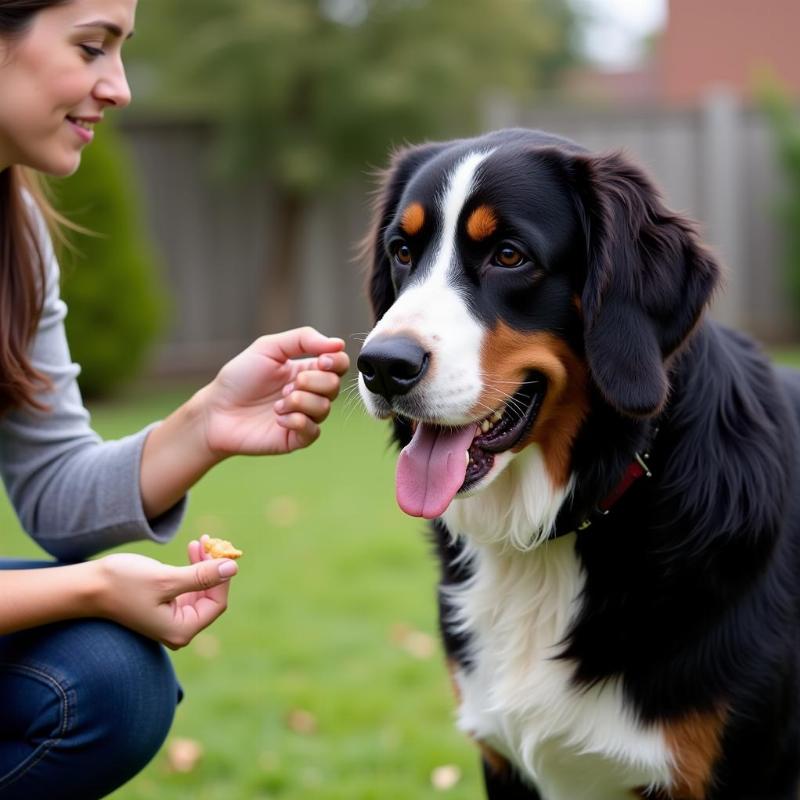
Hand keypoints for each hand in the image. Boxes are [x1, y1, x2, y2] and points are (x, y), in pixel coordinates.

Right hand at [92, 535, 237, 648]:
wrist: (90, 586)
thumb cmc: (124, 584)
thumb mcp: (166, 579)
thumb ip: (201, 575)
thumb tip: (233, 568)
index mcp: (181, 630)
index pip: (217, 603)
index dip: (222, 577)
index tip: (219, 550)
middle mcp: (179, 629)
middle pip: (210, 596)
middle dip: (213, 567)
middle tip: (209, 541)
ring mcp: (172, 618)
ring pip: (201, 588)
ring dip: (203, 565)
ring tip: (199, 542)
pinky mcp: (165, 606)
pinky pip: (189, 587)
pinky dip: (192, 569)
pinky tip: (192, 550)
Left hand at [199, 326, 349, 456]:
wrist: (216, 411)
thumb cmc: (239, 378)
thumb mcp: (268, 348)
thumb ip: (302, 339)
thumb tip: (338, 344)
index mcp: (306, 369)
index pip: (338, 364)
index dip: (336, 362)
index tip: (321, 360)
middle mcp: (309, 393)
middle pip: (335, 386)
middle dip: (314, 382)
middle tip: (287, 386)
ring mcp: (304, 416)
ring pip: (324, 408)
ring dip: (301, 402)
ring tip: (277, 403)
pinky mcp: (296, 438)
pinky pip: (313, 430)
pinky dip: (297, 421)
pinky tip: (278, 418)